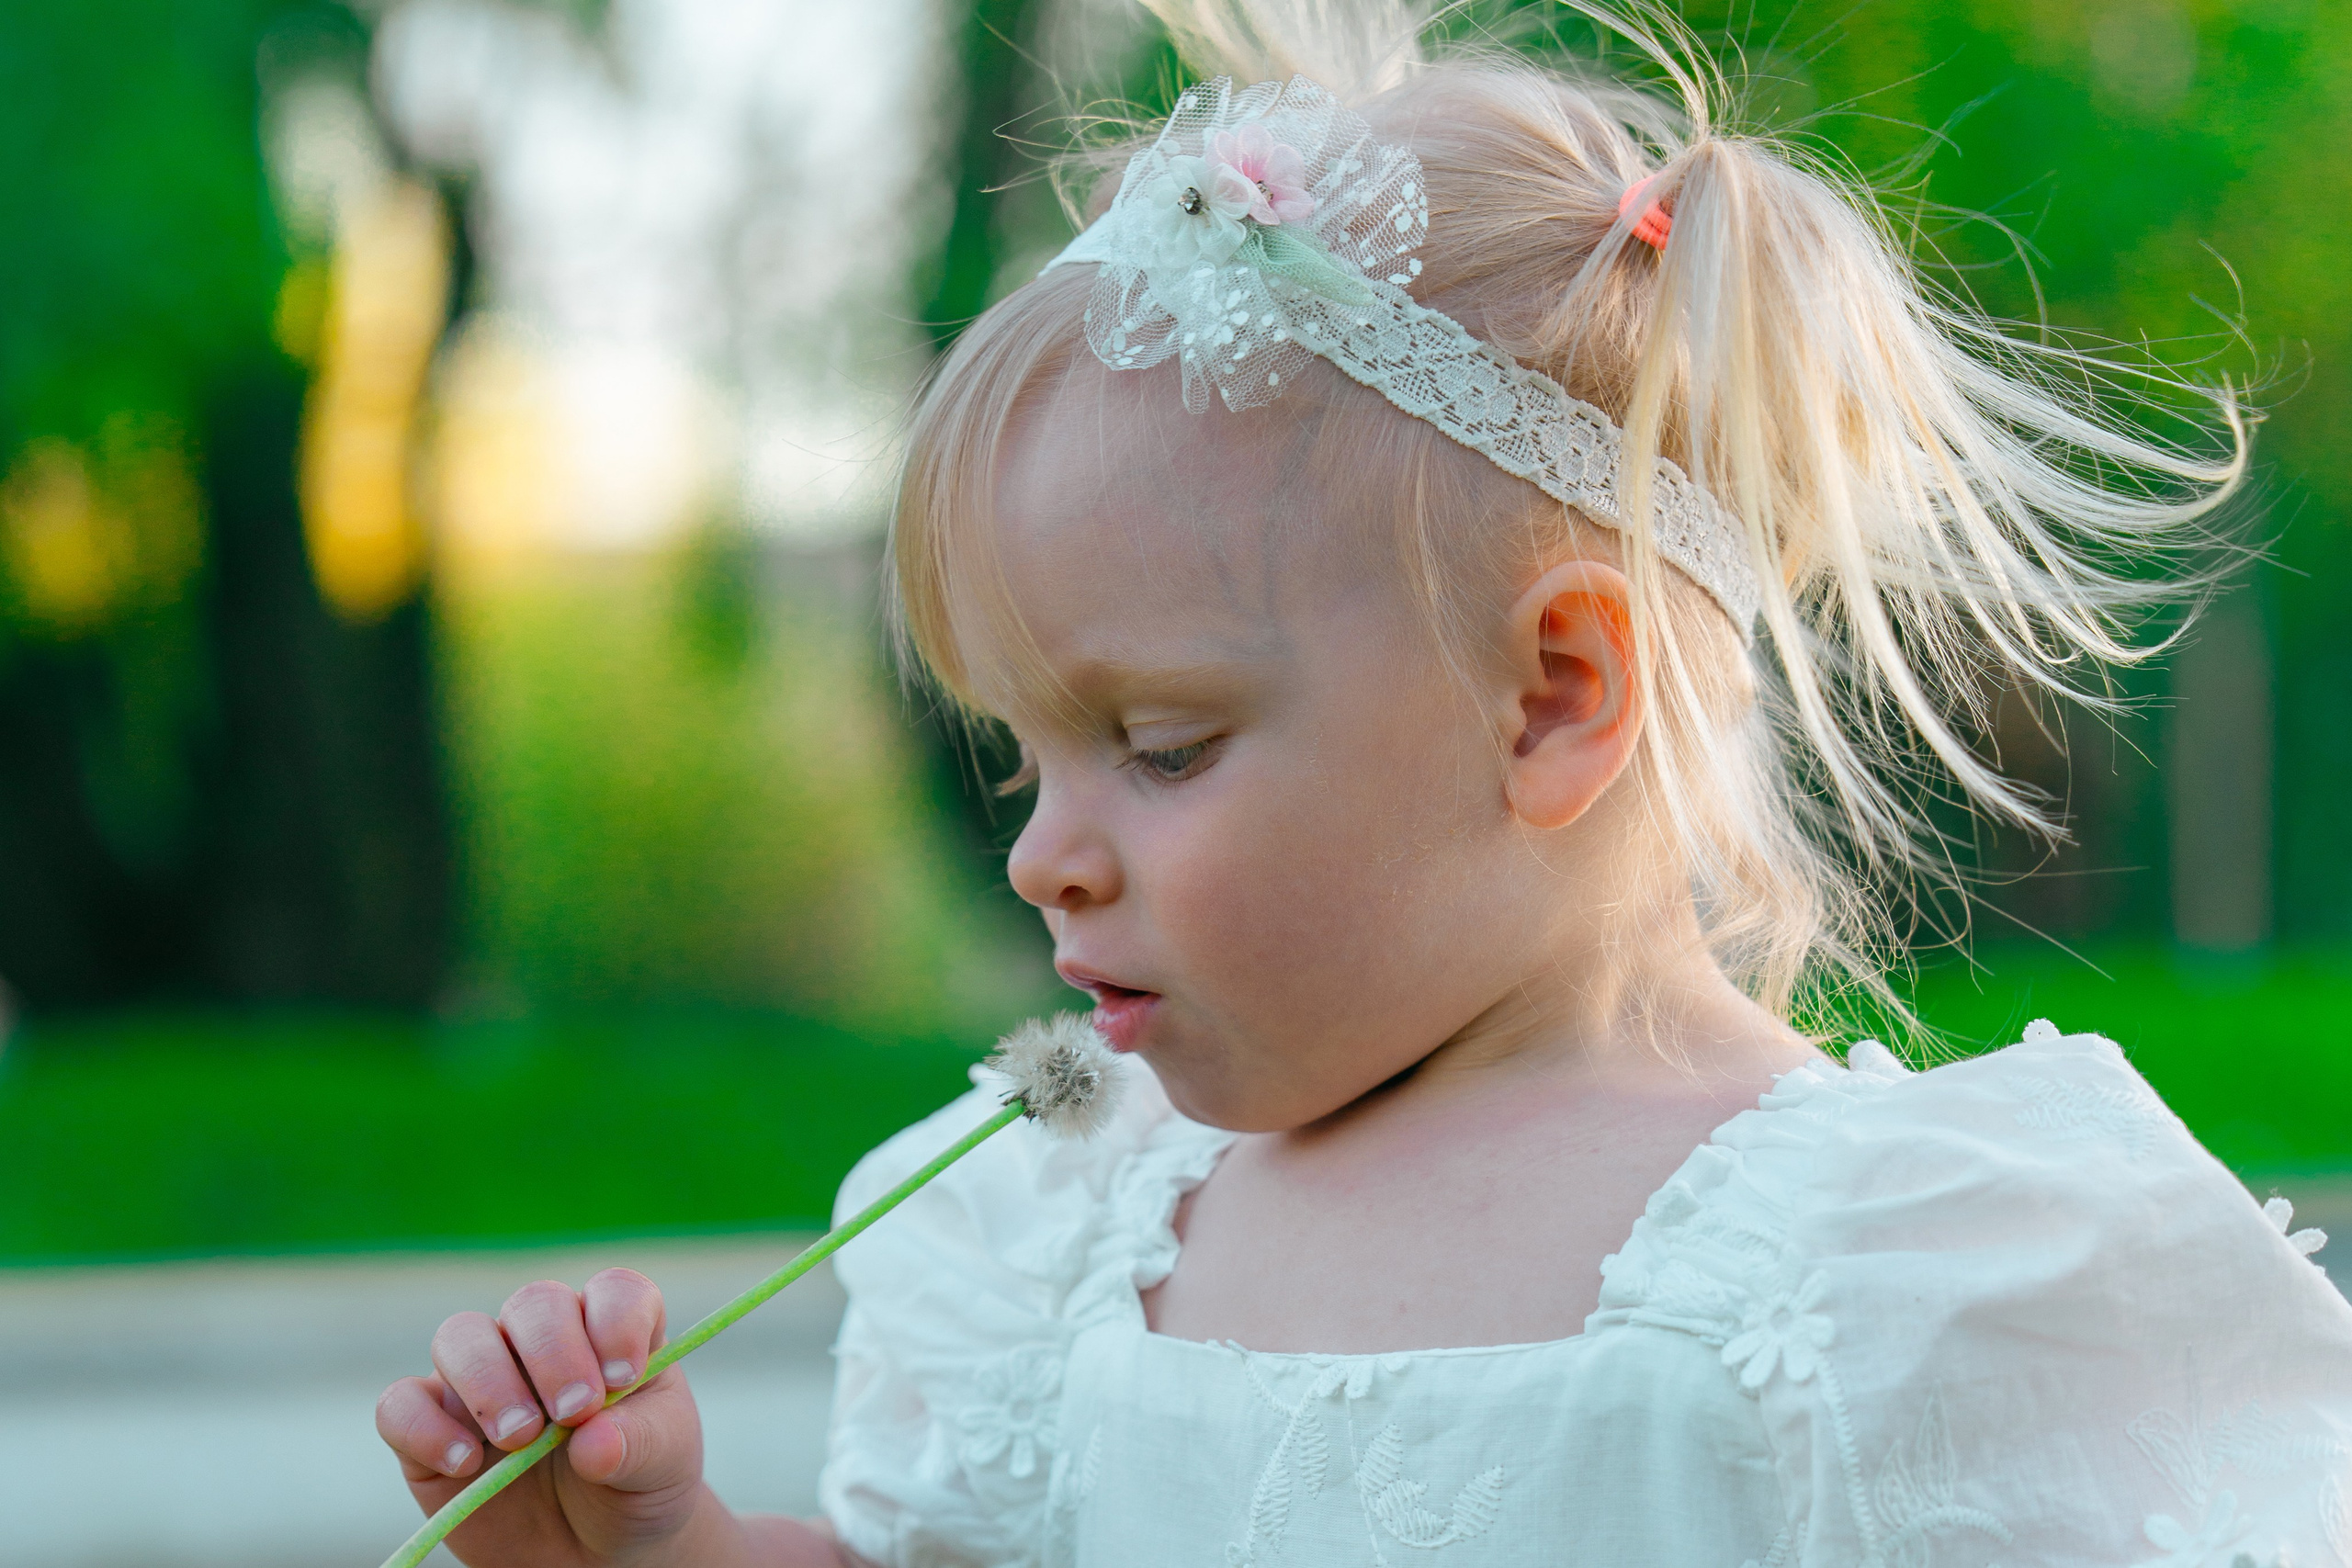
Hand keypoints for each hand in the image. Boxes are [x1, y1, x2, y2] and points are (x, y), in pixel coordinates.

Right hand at [375, 1267, 712, 1566]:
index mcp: (612, 1333)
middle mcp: (544, 1341)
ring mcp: (484, 1378)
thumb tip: (592, 1441)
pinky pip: (401, 1405)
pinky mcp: (430, 1426)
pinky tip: (464, 1463)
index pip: (615, 1292)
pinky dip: (424, 1428)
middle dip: (553, 1353)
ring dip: (488, 1380)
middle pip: (534, 1304)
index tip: (623, 1378)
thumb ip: (639, 1444)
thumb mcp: (662, 1466)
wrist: (592, 1551)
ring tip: (521, 1437)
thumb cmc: (636, 1486)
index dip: (617, 1323)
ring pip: (460, 1336)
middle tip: (573, 1413)